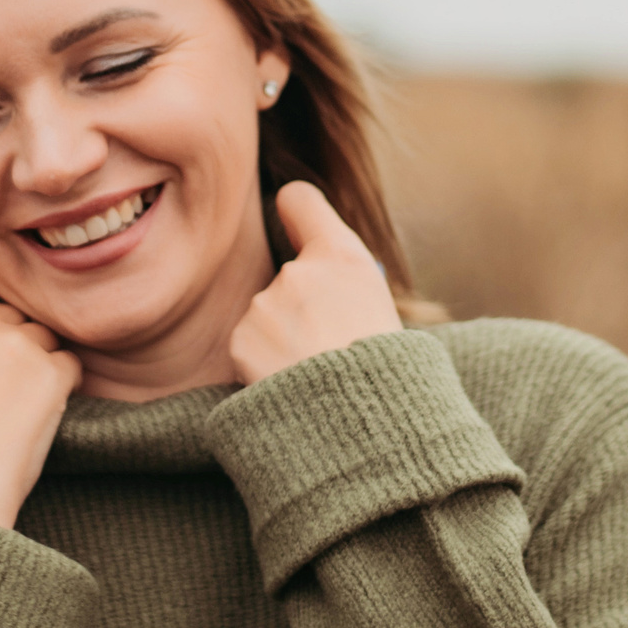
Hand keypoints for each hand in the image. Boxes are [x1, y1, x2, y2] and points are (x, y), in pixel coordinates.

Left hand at [229, 181, 403, 384]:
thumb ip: (346, 282)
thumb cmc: (386, 373)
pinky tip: (292, 386)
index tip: (296, 224)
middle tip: (330, 347)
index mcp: (342, 257)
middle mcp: (297, 271)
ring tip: (316, 374)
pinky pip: (251, 346)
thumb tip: (329, 283)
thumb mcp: (386, 310)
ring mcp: (264, 305)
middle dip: (303, 306)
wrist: (361, 426)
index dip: (297, 213)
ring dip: (284, 339)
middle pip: (290, 276)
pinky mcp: (241, 340)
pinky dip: (265, 365)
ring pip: (269, 315)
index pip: (300, 200)